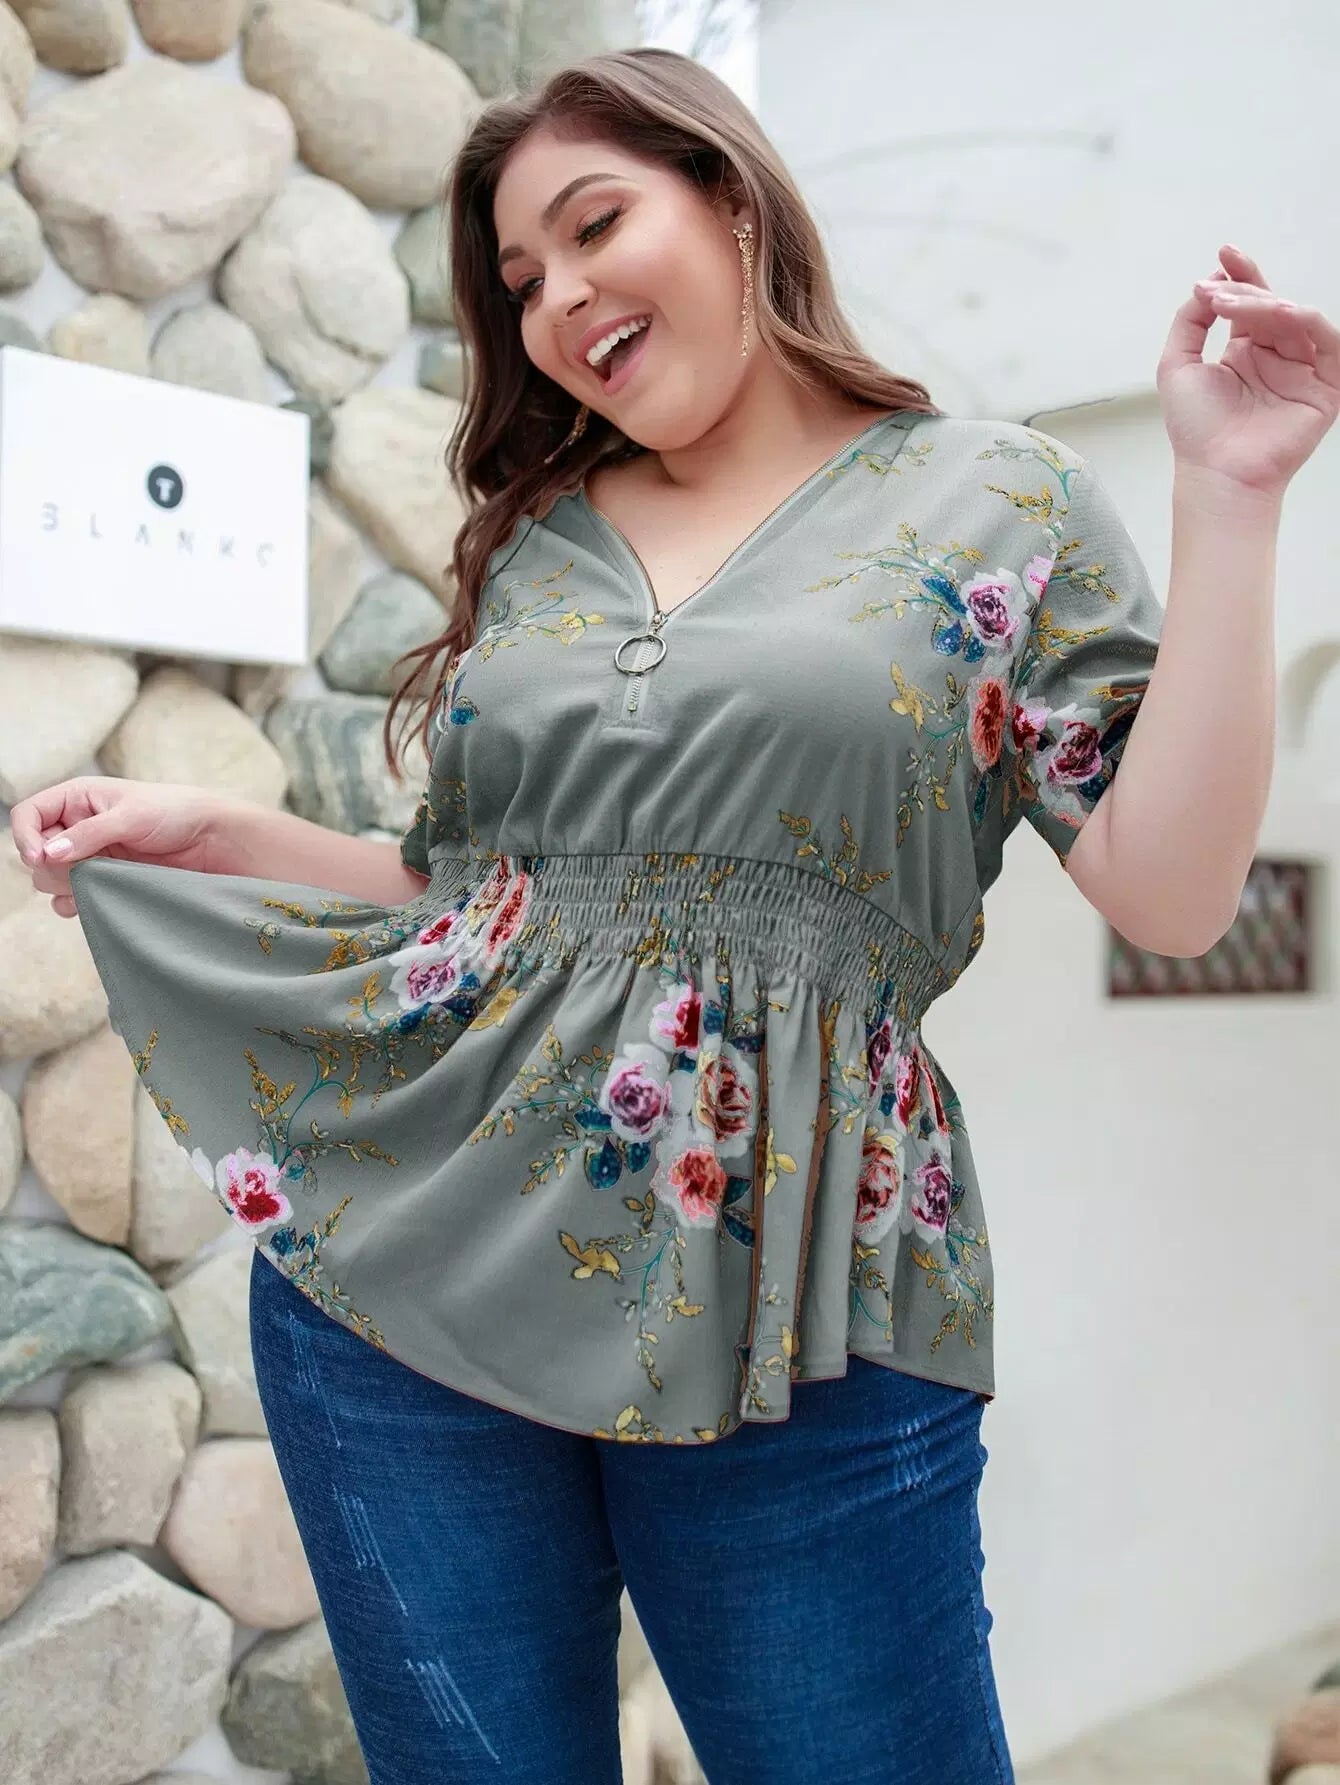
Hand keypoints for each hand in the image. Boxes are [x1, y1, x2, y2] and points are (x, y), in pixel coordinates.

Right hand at [8, 777, 229, 918]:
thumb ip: (88, 834)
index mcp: (77, 799)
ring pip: (50, 878)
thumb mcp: (131, 816)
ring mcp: (89, 855)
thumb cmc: (175, 812)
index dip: (26, 836)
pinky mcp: (103, 879)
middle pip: (36, 852)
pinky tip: (92, 901)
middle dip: (52, 864)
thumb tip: (49, 852)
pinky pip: (71, 898)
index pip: (29, 815)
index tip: (40, 857)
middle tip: (85, 867)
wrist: (212, 839)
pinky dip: (75, 903)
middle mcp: (77, 826)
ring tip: (99, 879)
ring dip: (66, 884)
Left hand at [1156, 243, 1339, 498]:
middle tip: (1216, 292)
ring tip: (1235, 303)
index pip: (1251, 304)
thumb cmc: (1196, 430)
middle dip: (1244, 291)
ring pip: (1295, 318)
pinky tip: (1278, 312)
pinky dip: (1303, 320)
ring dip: (1266, 303)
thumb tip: (1208, 284)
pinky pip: (1325, 340)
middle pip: (1271, 306)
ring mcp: (1302, 370)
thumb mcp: (1177, 365)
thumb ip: (1189, 322)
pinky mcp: (1326, 385)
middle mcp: (1276, 357)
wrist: (1216, 471)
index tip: (1224, 253)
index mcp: (1246, 353)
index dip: (1241, 275)